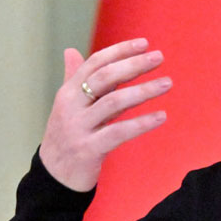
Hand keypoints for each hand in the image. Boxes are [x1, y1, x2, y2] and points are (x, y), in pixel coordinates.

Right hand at [39, 38, 170, 190]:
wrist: (53, 177)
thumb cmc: (66, 137)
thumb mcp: (69, 106)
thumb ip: (74, 78)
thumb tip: (71, 50)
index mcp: (68, 92)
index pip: (95, 63)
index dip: (119, 51)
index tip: (144, 44)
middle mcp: (71, 106)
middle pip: (105, 78)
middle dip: (133, 65)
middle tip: (159, 58)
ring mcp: (79, 128)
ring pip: (114, 102)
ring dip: (144, 91)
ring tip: (167, 83)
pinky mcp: (88, 149)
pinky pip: (118, 132)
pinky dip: (141, 123)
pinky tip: (161, 116)